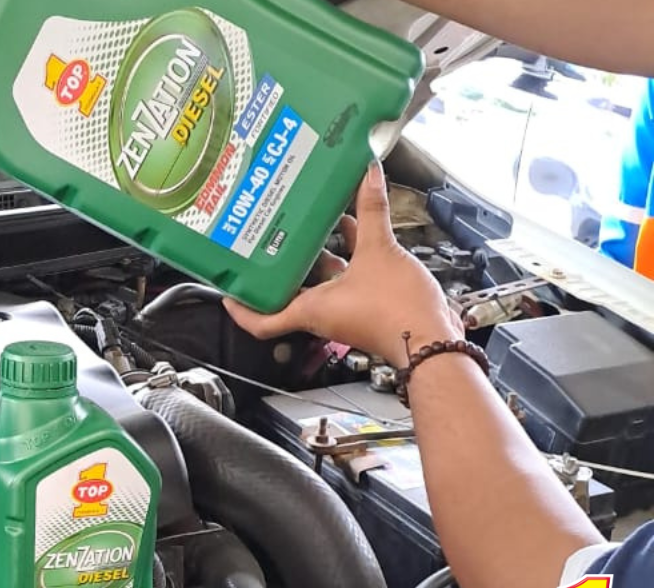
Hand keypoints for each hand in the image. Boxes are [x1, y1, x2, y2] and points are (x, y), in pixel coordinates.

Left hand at [222, 162, 462, 367]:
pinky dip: (346, 258)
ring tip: (305, 227)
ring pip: (318, 284)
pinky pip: (345, 280)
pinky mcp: (366, 306)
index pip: (260, 321)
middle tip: (265, 243)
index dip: (240, 309)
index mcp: (311, 310)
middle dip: (277, 269)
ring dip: (313, 258)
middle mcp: (322, 314)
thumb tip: (367, 176)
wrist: (433, 339)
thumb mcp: (380, 251)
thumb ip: (371, 211)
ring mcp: (344, 311)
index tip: (226, 291)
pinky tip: (353, 230)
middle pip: (287, 294)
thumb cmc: (399, 312)